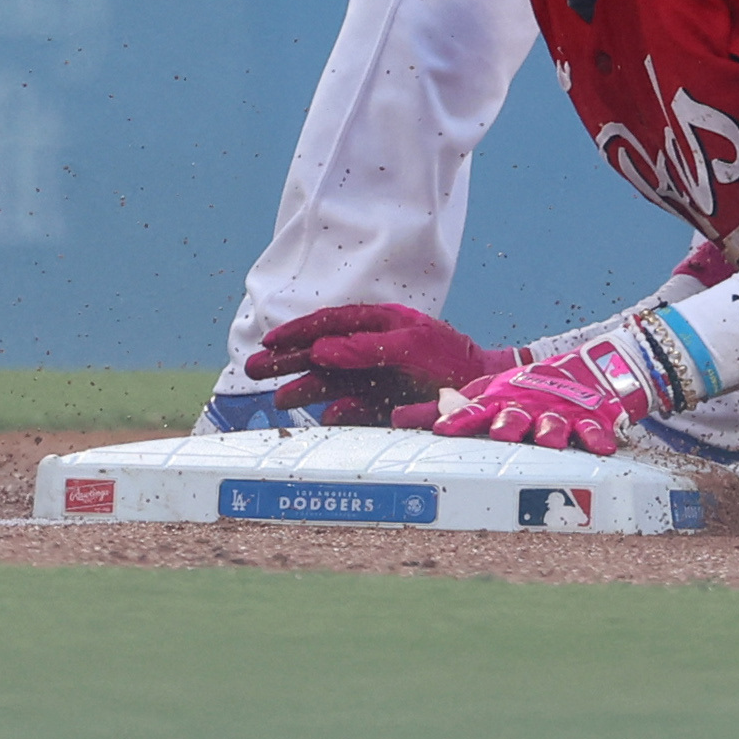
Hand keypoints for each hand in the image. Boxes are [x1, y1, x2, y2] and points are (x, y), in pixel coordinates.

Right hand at [243, 302, 507, 425]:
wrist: (486, 393)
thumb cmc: (452, 359)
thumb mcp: (410, 347)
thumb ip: (365, 348)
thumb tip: (319, 350)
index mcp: (380, 323)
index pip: (331, 322)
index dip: (298, 331)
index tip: (269, 340)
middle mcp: (372, 349)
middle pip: (322, 352)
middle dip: (287, 360)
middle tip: (252, 369)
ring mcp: (376, 377)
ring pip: (331, 382)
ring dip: (303, 388)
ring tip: (276, 398)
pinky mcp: (384, 405)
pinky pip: (353, 408)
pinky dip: (338, 412)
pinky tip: (323, 416)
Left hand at [429, 332, 660, 458]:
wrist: (583, 372)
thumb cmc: (524, 393)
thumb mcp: (487, 396)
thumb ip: (446, 412)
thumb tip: (398, 417)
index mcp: (500, 400)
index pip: (475, 409)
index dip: (459, 418)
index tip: (444, 429)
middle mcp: (527, 405)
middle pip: (516, 415)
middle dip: (508, 423)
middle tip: (501, 432)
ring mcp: (559, 412)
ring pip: (554, 423)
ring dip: (551, 430)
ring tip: (548, 439)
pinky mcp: (589, 418)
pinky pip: (594, 429)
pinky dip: (598, 437)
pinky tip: (601, 446)